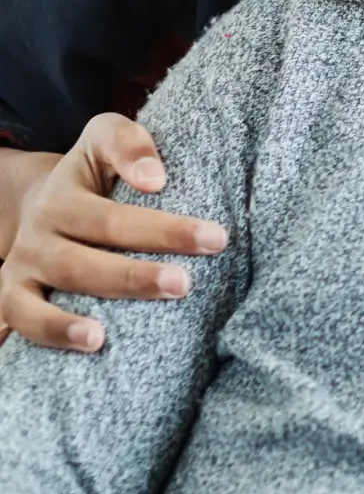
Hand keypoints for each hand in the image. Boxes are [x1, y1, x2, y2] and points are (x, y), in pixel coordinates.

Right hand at [0, 113, 227, 350]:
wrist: (39, 199)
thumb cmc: (94, 172)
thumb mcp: (104, 138)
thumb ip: (129, 144)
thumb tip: (154, 178)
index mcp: (63, 198)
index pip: (113, 217)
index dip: (160, 229)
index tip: (213, 237)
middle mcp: (37, 237)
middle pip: (80, 263)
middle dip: (133, 277)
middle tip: (185, 285)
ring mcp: (20, 272)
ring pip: (34, 303)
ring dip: (64, 323)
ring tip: (101, 338)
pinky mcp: (10, 299)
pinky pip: (14, 325)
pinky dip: (35, 339)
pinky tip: (66, 355)